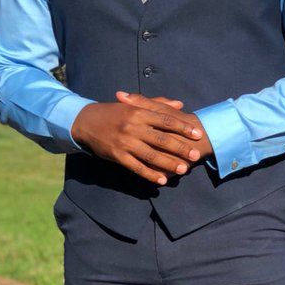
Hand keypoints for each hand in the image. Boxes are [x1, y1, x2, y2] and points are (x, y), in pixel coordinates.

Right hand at [71, 92, 207, 184]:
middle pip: (162, 139)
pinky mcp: (118, 155)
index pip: (166, 120)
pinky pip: (137, 167)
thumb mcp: (134, 104)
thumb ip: (157, 104)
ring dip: (168, 164)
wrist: (87, 121)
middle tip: (195, 155)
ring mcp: (125, 142)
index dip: (183, 128)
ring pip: (151, 155)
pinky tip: (162, 180)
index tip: (198, 134)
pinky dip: (150, 174)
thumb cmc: (114, 112)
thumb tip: (179, 104)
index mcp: (139, 112)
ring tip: (183, 170)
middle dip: (180, 148)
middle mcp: (133, 127)